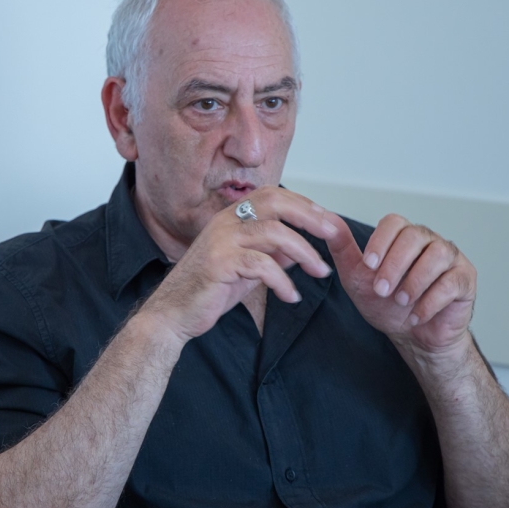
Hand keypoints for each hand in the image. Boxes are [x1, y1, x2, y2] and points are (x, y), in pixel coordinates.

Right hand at [141, 188, 338, 342]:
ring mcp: (221, 240)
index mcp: (232, 217)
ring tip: (321, 272)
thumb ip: (271, 252)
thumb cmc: (209, 288)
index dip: (304, 204)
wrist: (174, 312)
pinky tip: (291, 296)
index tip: (328, 221)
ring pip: (274, 233)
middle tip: (334, 234)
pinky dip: (283, 281)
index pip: (273, 195)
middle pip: (275, 202)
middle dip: (310, 216)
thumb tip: (301, 247)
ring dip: (304, 253)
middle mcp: (226, 221)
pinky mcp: (219, 263)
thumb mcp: (247, 267)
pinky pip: (262, 265)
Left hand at [326, 213, 475, 353]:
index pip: (394, 222)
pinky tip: (417, 315)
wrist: (412, 337)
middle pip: (415, 236)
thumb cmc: (386, 305)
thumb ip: (343, 249)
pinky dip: (431, 301)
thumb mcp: (357, 278)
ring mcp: (450, 259)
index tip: (369, 265)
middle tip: (382, 290)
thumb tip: (326, 219)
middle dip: (395, 264)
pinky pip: (452, 282)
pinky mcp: (465, 280)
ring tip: (401, 302)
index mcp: (403, 237)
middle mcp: (429, 242)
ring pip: (438, 255)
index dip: (381, 241)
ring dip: (415, 281)